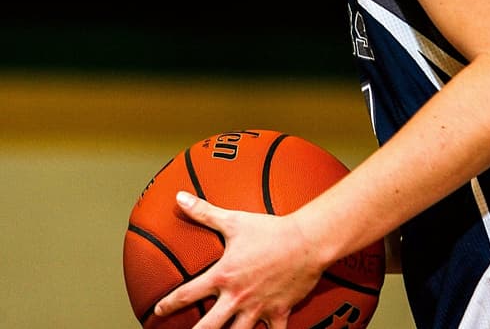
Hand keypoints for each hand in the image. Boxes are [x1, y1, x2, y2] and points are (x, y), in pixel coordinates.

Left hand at [154, 191, 326, 328]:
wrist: (307, 241)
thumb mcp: (234, 221)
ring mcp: (258, 307)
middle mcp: (237, 296)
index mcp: (223, 276)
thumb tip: (180, 197)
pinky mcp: (279, 311)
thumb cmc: (271, 231)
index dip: (169, 304)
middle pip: (208, 326)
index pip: (187, 294)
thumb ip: (204, 212)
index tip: (159, 310)